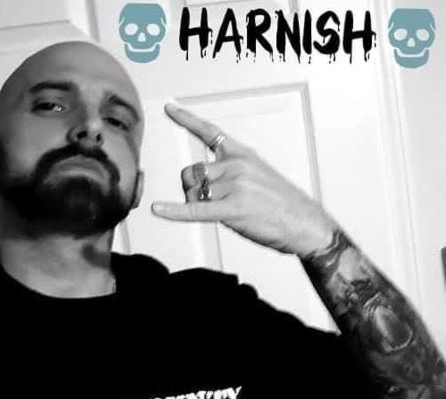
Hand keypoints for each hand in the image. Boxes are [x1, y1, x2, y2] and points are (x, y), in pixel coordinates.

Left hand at [151, 103, 337, 257]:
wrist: (306, 224)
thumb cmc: (283, 204)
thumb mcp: (259, 175)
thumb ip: (231, 171)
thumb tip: (202, 180)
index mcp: (242, 154)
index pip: (210, 132)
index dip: (187, 119)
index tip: (169, 108)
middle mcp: (236, 165)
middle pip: (191, 173)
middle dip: (193, 189)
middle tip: (212, 202)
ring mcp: (235, 186)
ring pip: (193, 193)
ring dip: (198, 205)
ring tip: (223, 212)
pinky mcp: (233, 209)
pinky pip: (196, 210)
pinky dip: (174, 211)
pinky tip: (158, 209)